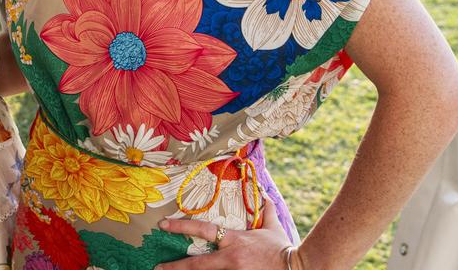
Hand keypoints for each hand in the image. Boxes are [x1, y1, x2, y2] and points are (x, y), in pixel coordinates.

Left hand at [155, 218, 293, 269]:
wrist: (300, 268)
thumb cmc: (284, 249)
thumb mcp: (273, 228)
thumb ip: (266, 211)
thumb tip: (266, 194)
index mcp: (233, 240)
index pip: (202, 229)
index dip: (181, 226)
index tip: (163, 224)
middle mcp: (230, 257)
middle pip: (196, 264)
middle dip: (175, 266)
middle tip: (158, 267)